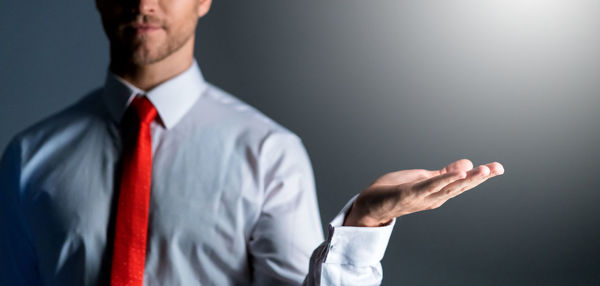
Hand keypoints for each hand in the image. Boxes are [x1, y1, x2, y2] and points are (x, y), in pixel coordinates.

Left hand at [343, 159, 503, 226]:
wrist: (368, 205)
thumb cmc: (393, 192)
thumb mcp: (422, 179)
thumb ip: (443, 173)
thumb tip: (467, 163)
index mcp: (437, 193)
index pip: (462, 184)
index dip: (480, 176)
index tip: (498, 167)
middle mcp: (433, 198)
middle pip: (460, 187)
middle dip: (479, 178)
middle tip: (498, 168)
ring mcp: (421, 198)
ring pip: (448, 187)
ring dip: (466, 179)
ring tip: (483, 169)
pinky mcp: (408, 194)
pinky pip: (428, 186)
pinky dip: (444, 180)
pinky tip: (457, 173)